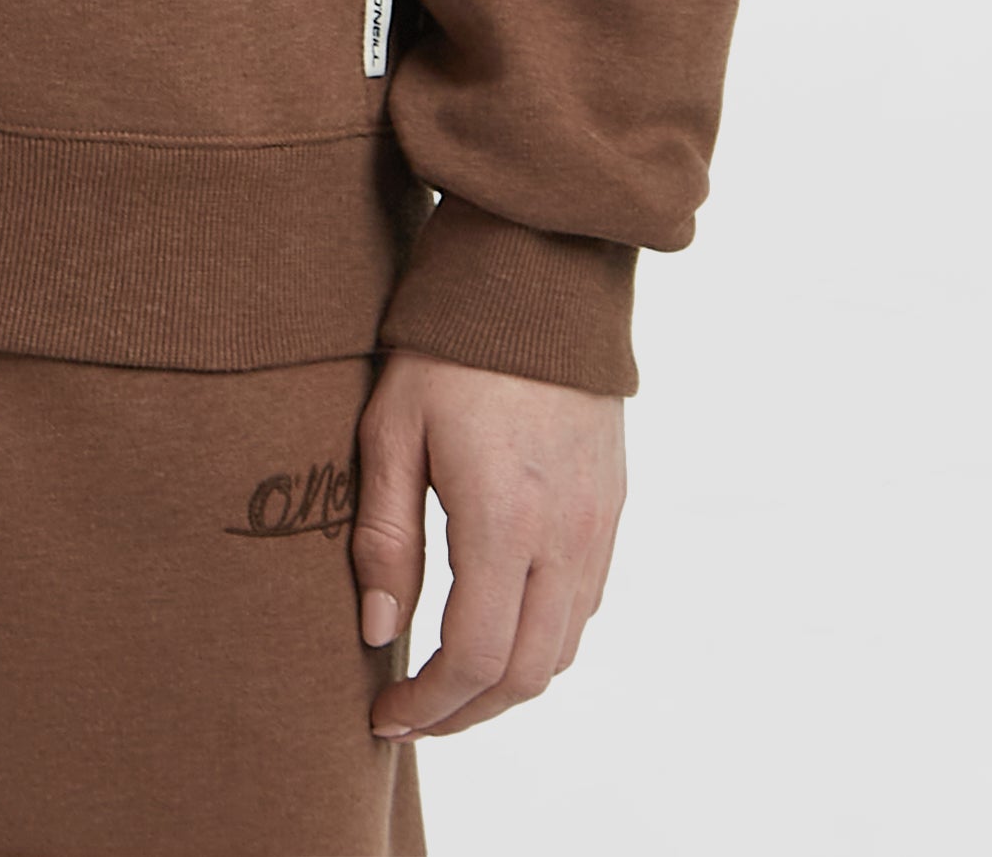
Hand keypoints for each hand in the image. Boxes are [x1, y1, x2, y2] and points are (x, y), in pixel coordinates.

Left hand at [350, 345, 624, 740]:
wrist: (537, 275)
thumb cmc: (448, 346)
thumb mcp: (392, 429)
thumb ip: (386, 537)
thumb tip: (379, 632)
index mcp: (504, 520)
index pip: (474, 658)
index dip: (429, 704)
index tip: (385, 715)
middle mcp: (565, 537)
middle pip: (526, 674)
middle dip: (466, 712)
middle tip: (412, 715)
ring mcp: (599, 525)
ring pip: (564, 650)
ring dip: (507, 683)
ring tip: (447, 681)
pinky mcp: (612, 508)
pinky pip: (586, 606)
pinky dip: (543, 641)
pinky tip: (497, 626)